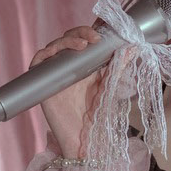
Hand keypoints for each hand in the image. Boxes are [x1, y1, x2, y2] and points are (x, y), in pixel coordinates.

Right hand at [28, 25, 108, 153]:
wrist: (85, 141)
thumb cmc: (97, 117)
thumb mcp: (109, 87)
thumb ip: (118, 67)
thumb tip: (132, 46)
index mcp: (83, 65)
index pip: (83, 40)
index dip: (89, 31)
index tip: (104, 29)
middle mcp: (67, 66)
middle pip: (69, 39)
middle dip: (81, 33)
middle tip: (96, 39)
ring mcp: (54, 73)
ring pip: (55, 46)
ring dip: (68, 41)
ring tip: (83, 45)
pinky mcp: (43, 83)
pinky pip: (39, 61)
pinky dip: (46, 53)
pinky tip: (58, 54)